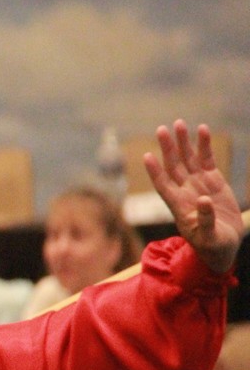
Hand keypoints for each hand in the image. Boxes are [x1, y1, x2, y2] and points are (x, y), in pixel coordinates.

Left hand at [144, 120, 243, 273]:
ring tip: (179, 124)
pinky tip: (202, 129)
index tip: (146, 156)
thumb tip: (203, 201)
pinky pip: (207, 159)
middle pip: (173, 166)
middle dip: (167, 148)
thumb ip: (204, 220)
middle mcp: (185, 191)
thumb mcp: (208, 237)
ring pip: (188, 159)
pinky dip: (204, 145)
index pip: (162, 184)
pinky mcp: (213, 181)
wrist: (223, 245)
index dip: (154, 171)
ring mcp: (198, 184)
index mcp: (178, 205)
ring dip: (183, 142)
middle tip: (161, 129)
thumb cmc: (211, 246)